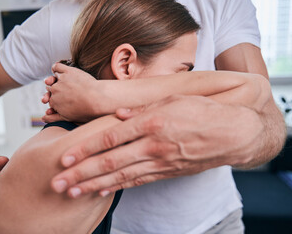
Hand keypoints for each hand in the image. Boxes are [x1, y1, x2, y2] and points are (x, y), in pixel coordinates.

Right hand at [41, 63, 100, 122]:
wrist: (97, 100)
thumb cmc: (85, 111)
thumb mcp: (67, 118)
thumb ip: (53, 118)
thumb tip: (43, 118)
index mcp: (54, 102)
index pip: (50, 100)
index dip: (54, 101)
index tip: (58, 103)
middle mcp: (55, 90)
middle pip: (50, 89)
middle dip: (52, 91)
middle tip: (56, 92)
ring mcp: (61, 80)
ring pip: (52, 78)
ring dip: (51, 80)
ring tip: (51, 82)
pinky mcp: (68, 71)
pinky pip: (57, 67)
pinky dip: (55, 68)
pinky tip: (55, 70)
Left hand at [51, 95, 262, 197]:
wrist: (234, 133)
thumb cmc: (204, 111)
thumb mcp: (173, 99)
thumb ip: (142, 107)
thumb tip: (117, 113)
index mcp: (151, 122)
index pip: (110, 138)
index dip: (85, 149)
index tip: (64, 157)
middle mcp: (152, 145)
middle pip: (109, 161)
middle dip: (80, 173)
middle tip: (57, 183)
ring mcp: (160, 161)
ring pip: (120, 176)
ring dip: (94, 185)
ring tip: (72, 192)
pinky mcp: (167, 171)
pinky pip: (138, 181)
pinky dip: (118, 187)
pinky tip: (102, 191)